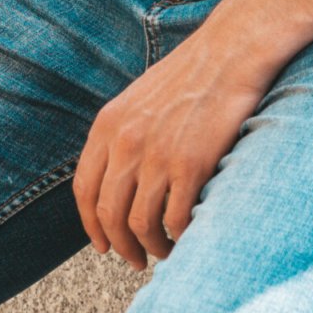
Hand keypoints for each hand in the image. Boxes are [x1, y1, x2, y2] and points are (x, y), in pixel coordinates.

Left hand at [73, 33, 268, 270]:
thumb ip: (122, 136)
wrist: (228, 53)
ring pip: (140, 224)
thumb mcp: (138, 100)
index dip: (91, 225)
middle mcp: (126, 142)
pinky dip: (179, 237)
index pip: (84, 190)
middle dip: (121, 246)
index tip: (102, 245)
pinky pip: (175, 220)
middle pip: (109, 215)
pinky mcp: (190, 165)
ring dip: (151, 247)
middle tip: (136, 260)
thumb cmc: (189, 75)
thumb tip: (117, 180)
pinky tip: (187, 236)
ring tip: (165, 251)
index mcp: (108, 124)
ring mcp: (157, 155)